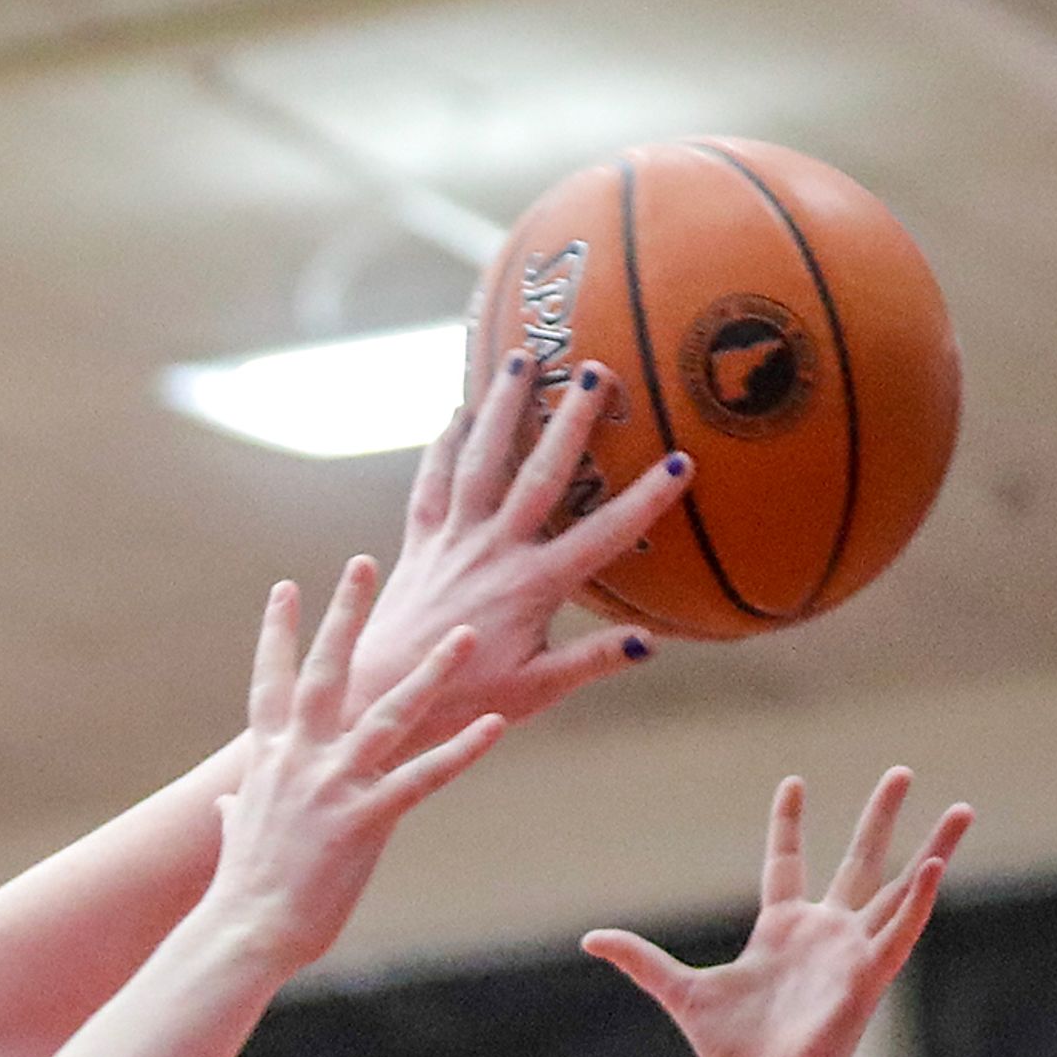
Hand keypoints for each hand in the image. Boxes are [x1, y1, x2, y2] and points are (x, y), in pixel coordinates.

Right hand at [198, 557, 506, 971]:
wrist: (242, 931)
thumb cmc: (240, 893)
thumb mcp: (237, 839)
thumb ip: (236, 812)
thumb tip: (224, 805)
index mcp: (269, 761)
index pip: (271, 682)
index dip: (277, 633)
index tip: (285, 588)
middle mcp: (299, 760)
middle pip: (326, 672)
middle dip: (346, 615)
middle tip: (363, 563)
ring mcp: (332, 786)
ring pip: (387, 715)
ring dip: (430, 672)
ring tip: (462, 635)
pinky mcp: (363, 820)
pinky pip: (422, 778)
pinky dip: (462, 752)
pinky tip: (496, 727)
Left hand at [350, 350, 697, 735]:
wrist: (376, 697)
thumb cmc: (462, 699)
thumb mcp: (534, 690)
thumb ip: (592, 661)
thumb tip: (652, 641)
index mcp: (531, 587)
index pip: (600, 537)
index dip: (642, 502)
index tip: (679, 462)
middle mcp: (491, 552)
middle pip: (538, 476)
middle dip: (570, 423)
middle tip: (597, 370)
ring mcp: (452, 541)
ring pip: (478, 462)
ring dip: (501, 408)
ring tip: (521, 357)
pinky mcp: (420, 542)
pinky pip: (432, 484)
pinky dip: (443, 446)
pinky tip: (458, 412)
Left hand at [588, 769, 969, 1056]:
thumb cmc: (727, 1050)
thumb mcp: (678, 989)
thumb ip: (640, 958)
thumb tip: (590, 938)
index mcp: (781, 931)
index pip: (788, 862)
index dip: (789, 824)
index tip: (794, 782)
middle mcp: (823, 934)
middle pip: (858, 861)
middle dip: (880, 817)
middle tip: (902, 770)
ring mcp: (850, 952)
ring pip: (899, 889)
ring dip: (933, 850)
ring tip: (963, 809)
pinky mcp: (869, 976)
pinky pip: (901, 930)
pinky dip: (918, 898)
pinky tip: (934, 864)